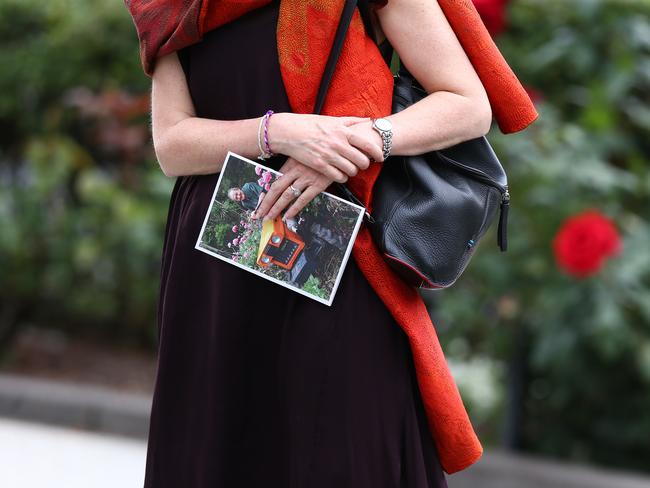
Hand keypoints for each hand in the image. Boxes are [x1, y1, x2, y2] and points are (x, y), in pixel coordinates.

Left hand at [253, 157, 333, 221]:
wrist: (338, 148)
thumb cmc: (320, 150)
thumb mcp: (303, 154)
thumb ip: (293, 164)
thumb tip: (282, 176)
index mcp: (291, 163)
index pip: (274, 180)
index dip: (265, 192)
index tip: (259, 201)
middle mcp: (296, 171)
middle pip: (276, 189)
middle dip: (266, 203)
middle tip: (258, 214)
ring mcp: (307, 178)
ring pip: (287, 196)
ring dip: (277, 208)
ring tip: (269, 217)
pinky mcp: (318, 184)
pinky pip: (304, 199)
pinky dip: (294, 209)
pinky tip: (288, 216)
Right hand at [268, 113, 383, 181]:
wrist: (288, 132)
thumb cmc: (310, 124)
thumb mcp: (331, 119)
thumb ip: (351, 121)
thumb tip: (368, 119)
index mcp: (342, 131)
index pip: (367, 144)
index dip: (377, 152)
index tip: (380, 157)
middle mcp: (338, 144)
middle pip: (361, 160)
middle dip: (365, 164)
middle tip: (363, 164)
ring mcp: (329, 155)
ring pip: (351, 170)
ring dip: (353, 171)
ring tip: (350, 169)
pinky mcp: (320, 165)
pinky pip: (338, 177)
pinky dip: (342, 177)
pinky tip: (340, 174)